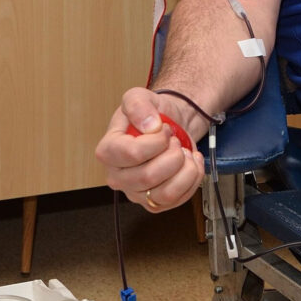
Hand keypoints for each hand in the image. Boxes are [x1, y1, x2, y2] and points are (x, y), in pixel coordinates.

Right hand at [94, 87, 205, 211]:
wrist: (167, 128)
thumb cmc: (150, 115)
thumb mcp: (139, 97)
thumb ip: (138, 104)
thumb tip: (149, 125)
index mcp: (108, 151)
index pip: (131, 154)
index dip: (156, 141)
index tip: (164, 129)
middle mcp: (117, 177)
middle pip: (148, 177)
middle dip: (172, 155)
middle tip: (175, 142)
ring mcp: (136, 193)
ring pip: (165, 193)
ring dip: (185, 169)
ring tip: (185, 153)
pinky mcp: (155, 202)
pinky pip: (178, 199)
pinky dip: (193, 179)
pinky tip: (191, 164)